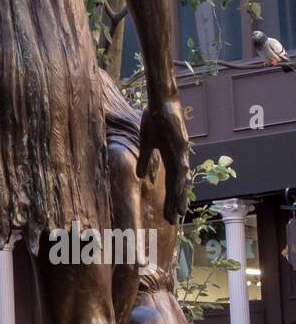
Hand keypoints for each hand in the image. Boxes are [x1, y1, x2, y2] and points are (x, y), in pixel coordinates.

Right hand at [137, 98, 189, 222]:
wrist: (161, 102)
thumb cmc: (154, 119)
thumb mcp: (146, 143)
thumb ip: (145, 159)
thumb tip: (140, 175)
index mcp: (170, 159)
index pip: (170, 184)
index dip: (169, 199)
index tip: (168, 214)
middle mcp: (178, 159)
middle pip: (177, 186)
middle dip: (175, 203)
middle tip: (174, 220)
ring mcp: (181, 153)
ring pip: (181, 180)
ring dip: (180, 197)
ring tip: (179, 212)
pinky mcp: (182, 146)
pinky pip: (180, 165)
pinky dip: (180, 178)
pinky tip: (180, 191)